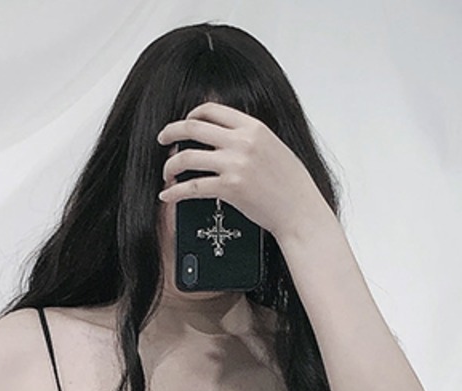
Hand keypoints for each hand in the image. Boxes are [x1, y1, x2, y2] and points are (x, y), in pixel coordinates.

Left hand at [156, 101, 327, 241]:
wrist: (300, 210)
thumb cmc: (291, 185)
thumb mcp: (274, 148)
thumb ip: (250, 139)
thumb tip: (227, 137)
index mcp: (253, 127)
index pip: (213, 110)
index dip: (192, 115)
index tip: (184, 124)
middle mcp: (242, 141)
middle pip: (193, 127)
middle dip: (171, 132)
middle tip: (162, 140)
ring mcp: (235, 164)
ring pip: (188, 156)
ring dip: (170, 165)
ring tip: (166, 174)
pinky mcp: (230, 188)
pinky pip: (193, 187)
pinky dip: (175, 192)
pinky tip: (168, 196)